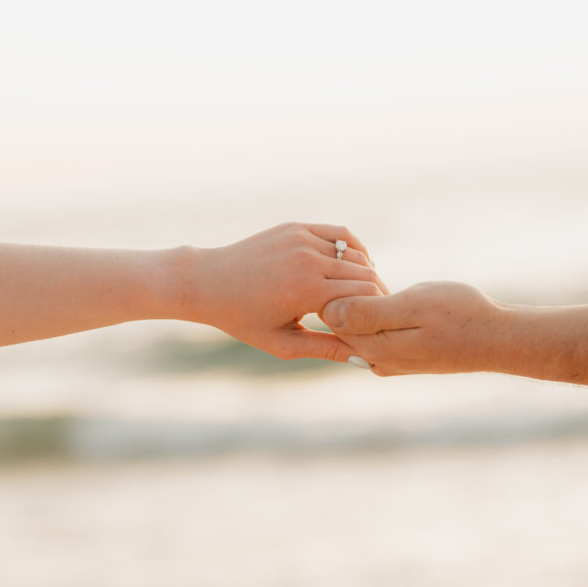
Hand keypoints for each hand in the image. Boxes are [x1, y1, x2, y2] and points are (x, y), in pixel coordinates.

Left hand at [184, 222, 387, 361]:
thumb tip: (363, 359)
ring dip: (368, 274)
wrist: (207, 282)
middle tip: (379, 314)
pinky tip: (356, 266)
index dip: (377, 314)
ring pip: (357, 254)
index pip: (365, 298)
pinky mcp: (298, 227)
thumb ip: (325, 349)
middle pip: (366, 275)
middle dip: (377, 296)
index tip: (376, 329)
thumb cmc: (242, 319)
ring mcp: (302, 238)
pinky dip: (355, 249)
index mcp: (305, 290)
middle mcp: (307, 259)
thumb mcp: (283, 343)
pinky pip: (341, 234)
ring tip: (367, 295)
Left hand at [322, 281, 510, 374]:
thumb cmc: (459, 315)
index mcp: (374, 348)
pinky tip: (388, 294)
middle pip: (340, 322)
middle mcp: (375, 360)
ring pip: (357, 326)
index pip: (331, 315)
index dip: (336, 285)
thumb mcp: (412, 307)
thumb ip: (369, 313)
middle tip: (361, 266)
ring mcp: (387, 361)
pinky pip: (373, 332)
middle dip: (344, 293)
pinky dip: (374, 310)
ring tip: (378, 279)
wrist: (497, 338)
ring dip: (361, 301)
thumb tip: (328, 312)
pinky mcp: (400, 356)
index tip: (353, 265)